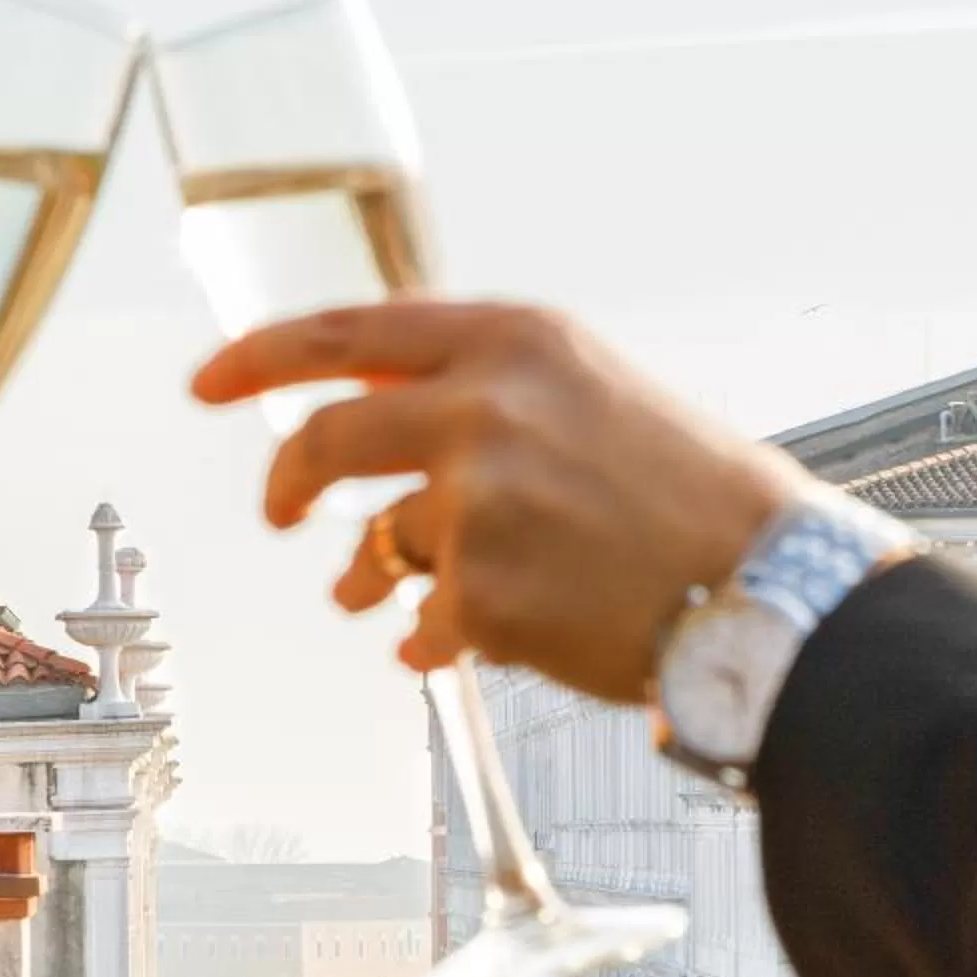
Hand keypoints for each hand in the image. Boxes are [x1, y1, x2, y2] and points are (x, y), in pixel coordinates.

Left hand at [194, 301, 810, 703]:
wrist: (767, 588)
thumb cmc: (691, 497)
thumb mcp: (591, 392)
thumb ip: (489, 386)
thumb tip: (378, 407)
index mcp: (515, 338)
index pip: (348, 329)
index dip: (261, 355)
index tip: (209, 382)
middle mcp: (487, 405)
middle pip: (326, 437)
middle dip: (286, 482)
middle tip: (279, 512)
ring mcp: (479, 500)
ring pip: (376, 542)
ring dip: (362, 576)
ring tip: (369, 598)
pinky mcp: (484, 592)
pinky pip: (419, 620)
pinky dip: (429, 640)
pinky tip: (453, 647)